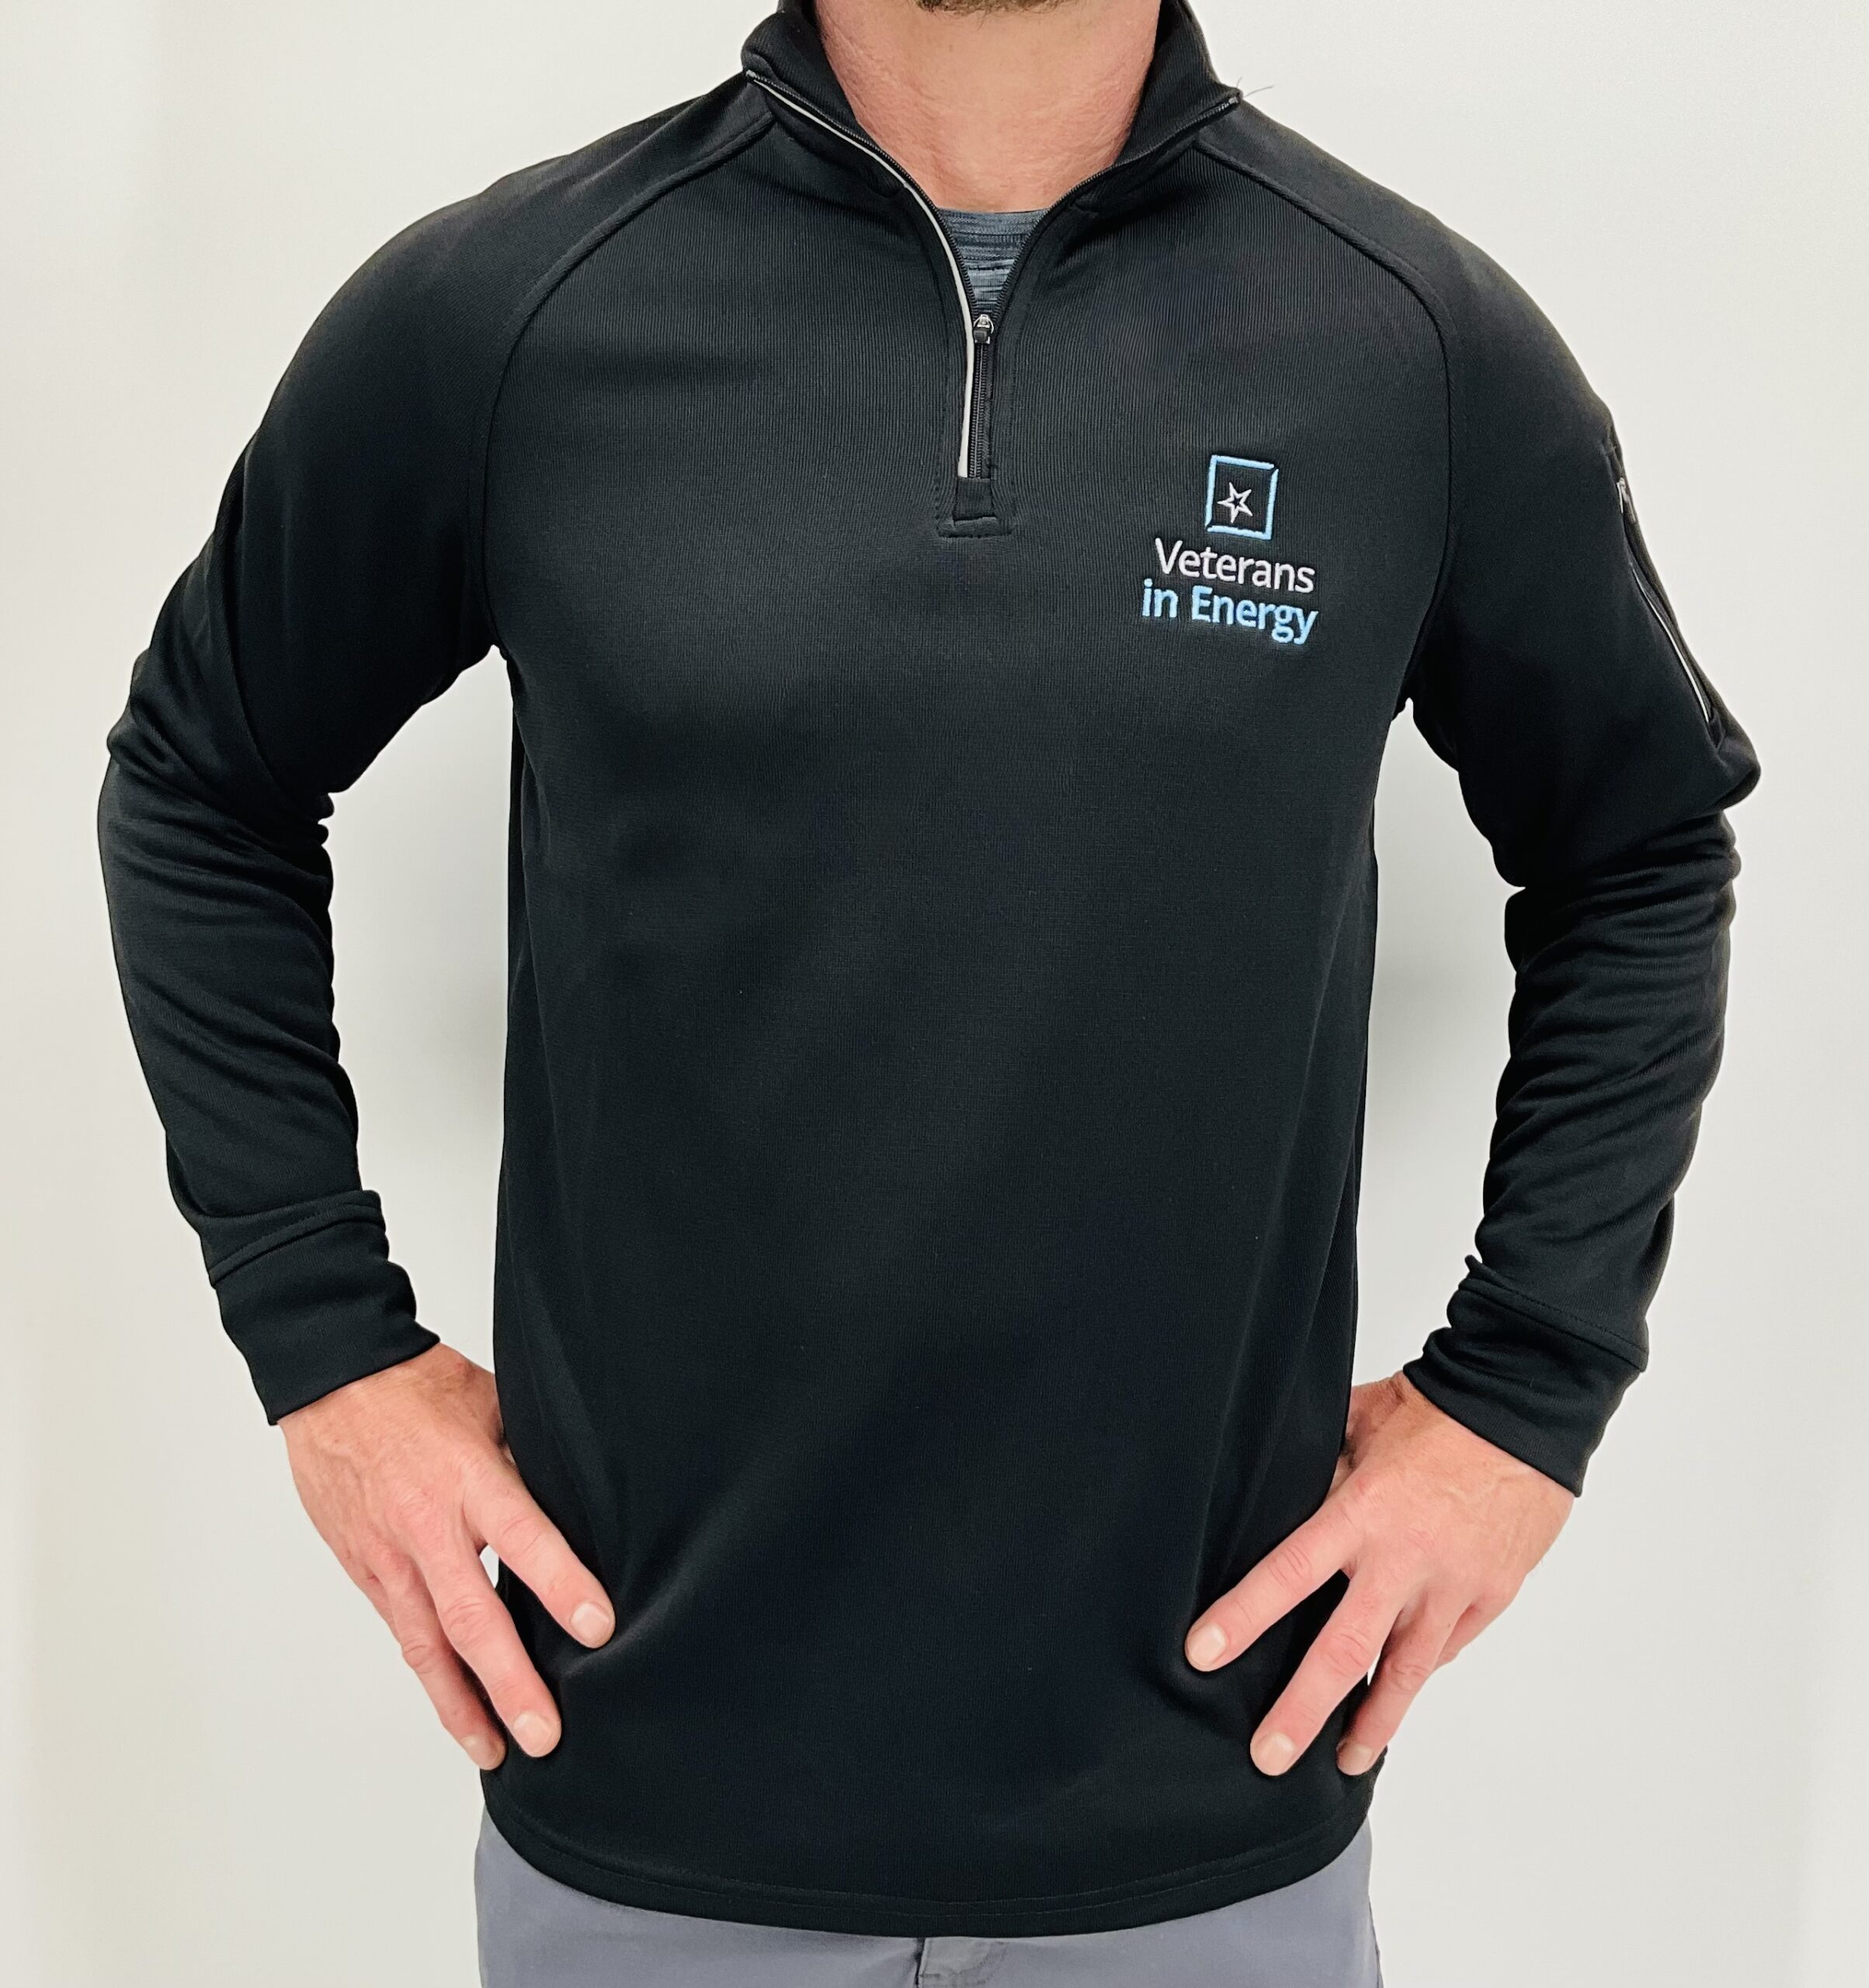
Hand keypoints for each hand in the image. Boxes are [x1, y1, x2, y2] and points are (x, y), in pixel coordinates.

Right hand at [279, 1343, 613, 1770]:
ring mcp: (390, 1556)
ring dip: (463, 1705)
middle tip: (545, 1734)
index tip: (598, 1628)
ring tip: (497, 1752)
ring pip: (428, 1646)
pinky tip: (456, 1709)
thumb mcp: (492, 1406)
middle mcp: (426, 1527)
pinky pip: (404, 1632)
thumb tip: (582, 1503)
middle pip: (471, 1617)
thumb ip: (530, 1460)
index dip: (561, 1585)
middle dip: (510, 1682)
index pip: (525, 1538)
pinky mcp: (366, 1571)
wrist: (331, 1384)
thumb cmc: (420, 1388)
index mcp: (468, 1477)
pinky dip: (431, 1676)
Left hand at [1183, 1371, 1572, 1777]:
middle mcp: (1406, 1560)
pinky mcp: (1491, 1595)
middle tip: (1267, 1756)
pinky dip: (1418, 1674)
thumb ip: (1320, 1468)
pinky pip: (1447, 1646)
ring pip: (1406, 1672)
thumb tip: (1275, 1491)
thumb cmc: (1437, 1410)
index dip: (1244, 1617)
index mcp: (1364, 1511)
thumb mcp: (1360, 1424)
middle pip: (1345, 1651)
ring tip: (1343, 1760)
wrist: (1524, 1407)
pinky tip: (1395, 1696)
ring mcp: (1454, 1585)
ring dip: (1372, 1722)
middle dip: (1302, 1710)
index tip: (1203, 1654)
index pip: (1289, 1574)